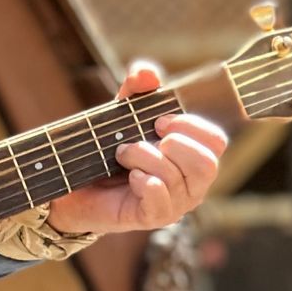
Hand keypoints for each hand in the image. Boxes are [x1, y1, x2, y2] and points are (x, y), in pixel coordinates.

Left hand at [46, 60, 226, 236]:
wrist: (75, 184)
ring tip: (122, 155)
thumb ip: (136, 90)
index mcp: (193, 156)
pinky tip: (129, 176)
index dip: (190, 125)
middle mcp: (191, 183)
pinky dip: (143, 181)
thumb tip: (146, 72)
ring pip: (176, 178)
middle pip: (207, 163)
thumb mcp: (122, 114)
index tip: (158, 120)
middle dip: (172, 144)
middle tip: (142, 139)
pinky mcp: (153, 218)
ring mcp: (175, 204)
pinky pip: (160, 200)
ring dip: (144, 157)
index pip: (216, 141)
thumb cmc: (108, 150)